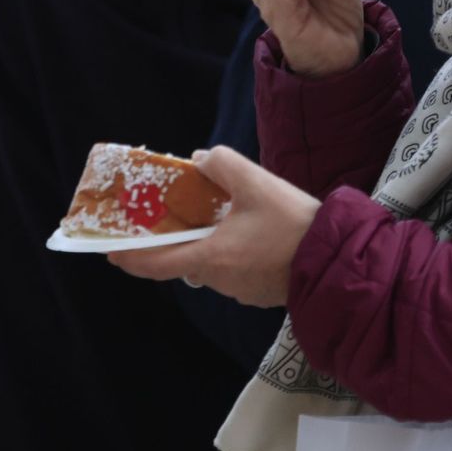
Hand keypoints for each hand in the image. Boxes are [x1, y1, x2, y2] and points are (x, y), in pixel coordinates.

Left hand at [108, 147, 320, 307]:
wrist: (340, 259)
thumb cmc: (295, 224)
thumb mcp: (256, 182)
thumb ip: (221, 163)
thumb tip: (198, 158)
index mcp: (211, 257)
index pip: (156, 264)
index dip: (130, 258)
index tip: (111, 252)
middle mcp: (220, 279)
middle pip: (184, 259)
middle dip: (175, 239)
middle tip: (170, 215)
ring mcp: (241, 290)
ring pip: (211, 263)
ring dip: (207, 243)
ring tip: (215, 214)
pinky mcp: (260, 292)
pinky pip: (234, 270)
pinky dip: (230, 252)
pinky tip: (245, 230)